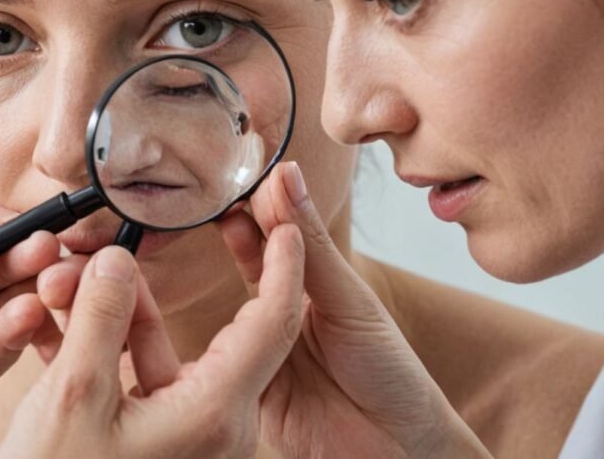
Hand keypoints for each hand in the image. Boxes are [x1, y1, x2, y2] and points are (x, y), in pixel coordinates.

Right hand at [0, 226, 307, 458]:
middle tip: (110, 246)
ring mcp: (187, 435)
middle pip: (210, 328)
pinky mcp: (157, 442)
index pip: (272, 317)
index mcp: (216, 411)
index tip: (278, 210)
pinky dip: (106, 348)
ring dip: (115, 313)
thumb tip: (119, 260)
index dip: (280, 258)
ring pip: (164, 351)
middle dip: (149, 283)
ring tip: (58, 281)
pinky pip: (142, 379)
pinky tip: (58, 323)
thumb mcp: (75, 397)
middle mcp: (215, 423)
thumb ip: (101, 318)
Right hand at [218, 162, 490, 458]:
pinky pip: (222, 355)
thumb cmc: (390, 373)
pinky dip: (211, 328)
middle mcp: (287, 313)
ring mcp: (264, 348)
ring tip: (216, 220)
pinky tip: (206, 296)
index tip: (245, 173)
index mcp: (316, 287)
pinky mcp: (247, 386)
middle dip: (237, 226)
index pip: (282, 234)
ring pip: (233, 301)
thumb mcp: (348, 300)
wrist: (396, 448)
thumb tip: (287, 176)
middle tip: (218, 191)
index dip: (264, 205)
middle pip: (252, 262)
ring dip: (223, 267)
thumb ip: (311, 245)